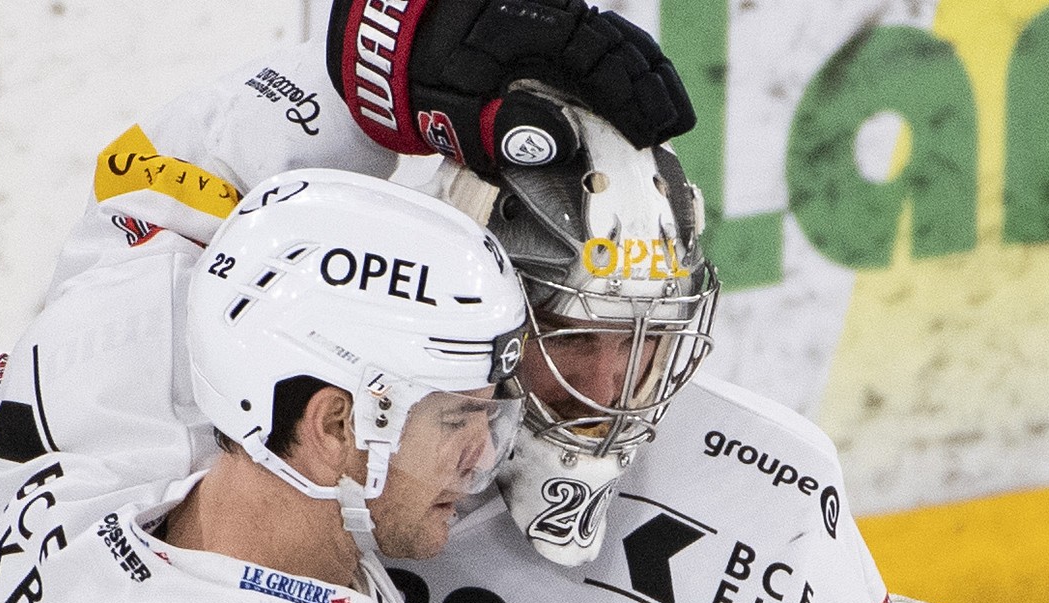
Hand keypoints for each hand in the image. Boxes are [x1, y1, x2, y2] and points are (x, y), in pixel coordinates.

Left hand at [327, 0, 694, 176]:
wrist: (375, 29)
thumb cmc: (407, 74)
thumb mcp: (446, 113)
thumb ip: (500, 129)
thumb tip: (559, 142)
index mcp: (529, 34)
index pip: (602, 65)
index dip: (634, 100)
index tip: (656, 133)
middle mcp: (542, 13)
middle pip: (614, 46)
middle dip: (649, 86)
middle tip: (674, 124)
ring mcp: (539, 10)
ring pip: (604, 34)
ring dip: (636, 69)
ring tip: (662, 105)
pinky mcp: (531, 15)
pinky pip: (583, 32)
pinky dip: (609, 57)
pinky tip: (619, 82)